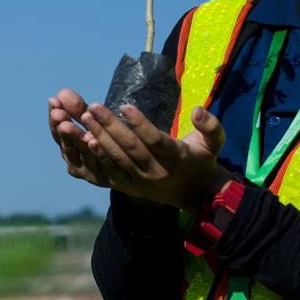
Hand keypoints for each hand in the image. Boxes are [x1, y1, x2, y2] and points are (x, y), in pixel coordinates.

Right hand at [48, 88, 111, 187]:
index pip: (58, 134)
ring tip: (68, 125)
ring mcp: (94, 174)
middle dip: (62, 128)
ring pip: (84, 155)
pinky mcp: (111, 178)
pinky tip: (93, 139)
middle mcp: (79, 165)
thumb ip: (78, 110)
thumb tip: (62, 92)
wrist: (135, 170)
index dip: (54, 119)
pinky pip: (103, 164)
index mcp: (70, 150)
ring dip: (76, 138)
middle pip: (68, 146)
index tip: (53, 101)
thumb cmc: (109, 142)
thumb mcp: (93, 124)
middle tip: (58, 114)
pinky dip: (97, 152)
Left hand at [80, 101, 233, 211]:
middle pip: (130, 148)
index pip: (155, 140)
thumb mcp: (215, 142)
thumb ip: (211, 125)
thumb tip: (198, 110)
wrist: (194, 193)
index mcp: (176, 158)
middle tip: (92, 107)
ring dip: (99, 137)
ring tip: (84, 118)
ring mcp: (141, 181)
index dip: (140, 124)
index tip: (124, 105)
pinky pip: (111, 169)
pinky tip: (84, 139)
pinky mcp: (129, 186)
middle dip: (110, 127)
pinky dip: (98, 155)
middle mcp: (156, 171)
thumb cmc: (203, 160)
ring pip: (117, 158)